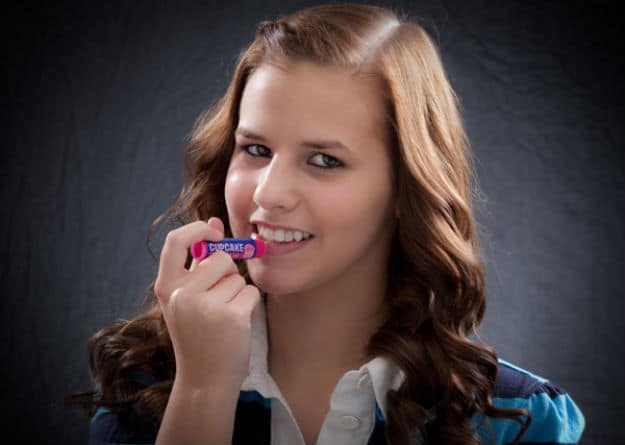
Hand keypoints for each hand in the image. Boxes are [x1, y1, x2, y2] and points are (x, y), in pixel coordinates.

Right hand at [154, 217, 260, 390]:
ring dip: (237, 292)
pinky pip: (250, 292)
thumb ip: (198, 262)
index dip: (198, 229)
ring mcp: (205, 306)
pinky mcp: (230, 316)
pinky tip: (236, 324)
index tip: (215, 230)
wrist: (205, 380)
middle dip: (227, 272)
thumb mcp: (187, 299)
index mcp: (166, 287)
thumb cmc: (199, 335)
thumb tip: (214, 220)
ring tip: (224, 316)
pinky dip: (249, 305)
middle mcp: (181, 294)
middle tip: (220, 299)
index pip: (175, 241)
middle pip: (219, 258)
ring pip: (237, 277)